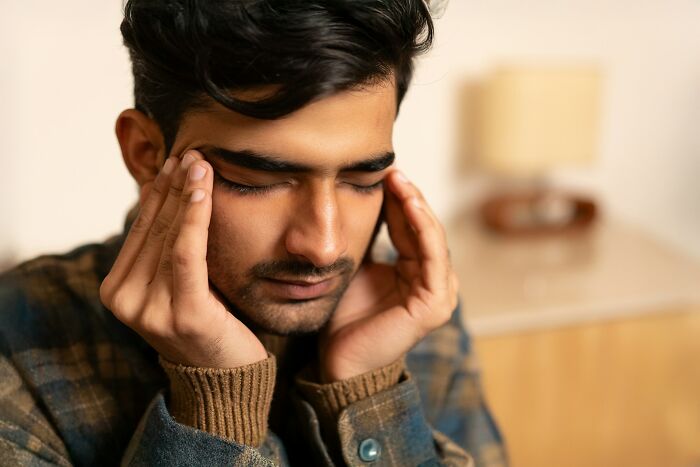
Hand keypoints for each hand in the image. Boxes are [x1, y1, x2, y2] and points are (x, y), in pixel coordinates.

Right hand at [100, 151, 266, 368]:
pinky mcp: (182, 313)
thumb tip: (165, 196)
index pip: (140, 230)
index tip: (176, 161)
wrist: (224, 379)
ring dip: (185, 194)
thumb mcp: (177, 283)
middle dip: (174, 187)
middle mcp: (126, 302)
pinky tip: (203, 191)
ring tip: (199, 162)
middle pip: (153, 229)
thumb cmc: (206, 323)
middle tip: (192, 152)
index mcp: (118, 291)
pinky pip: (186, 254)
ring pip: (168, 236)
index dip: (158, 192)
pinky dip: (194, 218)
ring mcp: (149, 310)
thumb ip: (166, 249)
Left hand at [319, 171, 458, 381]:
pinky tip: (410, 205)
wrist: (340, 359)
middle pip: (424, 229)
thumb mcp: (357, 266)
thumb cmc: (346, 317)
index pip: (412, 228)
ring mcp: (439, 293)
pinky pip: (433, 258)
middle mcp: (433, 281)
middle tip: (391, 170)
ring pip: (432, 238)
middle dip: (409, 197)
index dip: (399, 200)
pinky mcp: (435, 304)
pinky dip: (423, 229)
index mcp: (417, 272)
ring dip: (417, 206)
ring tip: (399, 181)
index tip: (383, 172)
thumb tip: (363, 199)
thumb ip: (369, 239)